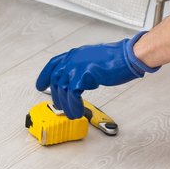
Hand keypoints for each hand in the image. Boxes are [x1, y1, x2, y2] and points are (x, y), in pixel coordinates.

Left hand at [34, 32, 154, 118]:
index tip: (41, 85)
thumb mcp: (95, 62)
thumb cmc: (117, 60)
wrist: (128, 56)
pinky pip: (72, 94)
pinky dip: (73, 105)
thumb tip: (79, 83)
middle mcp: (73, 58)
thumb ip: (84, 70)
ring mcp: (77, 65)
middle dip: (57, 96)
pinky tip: (78, 111)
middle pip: (56, 79)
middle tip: (61, 107)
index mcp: (75, 54)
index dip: (45, 76)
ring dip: (66, 104)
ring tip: (72, 114)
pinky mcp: (83, 74)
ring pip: (62, 89)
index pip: (54, 64)